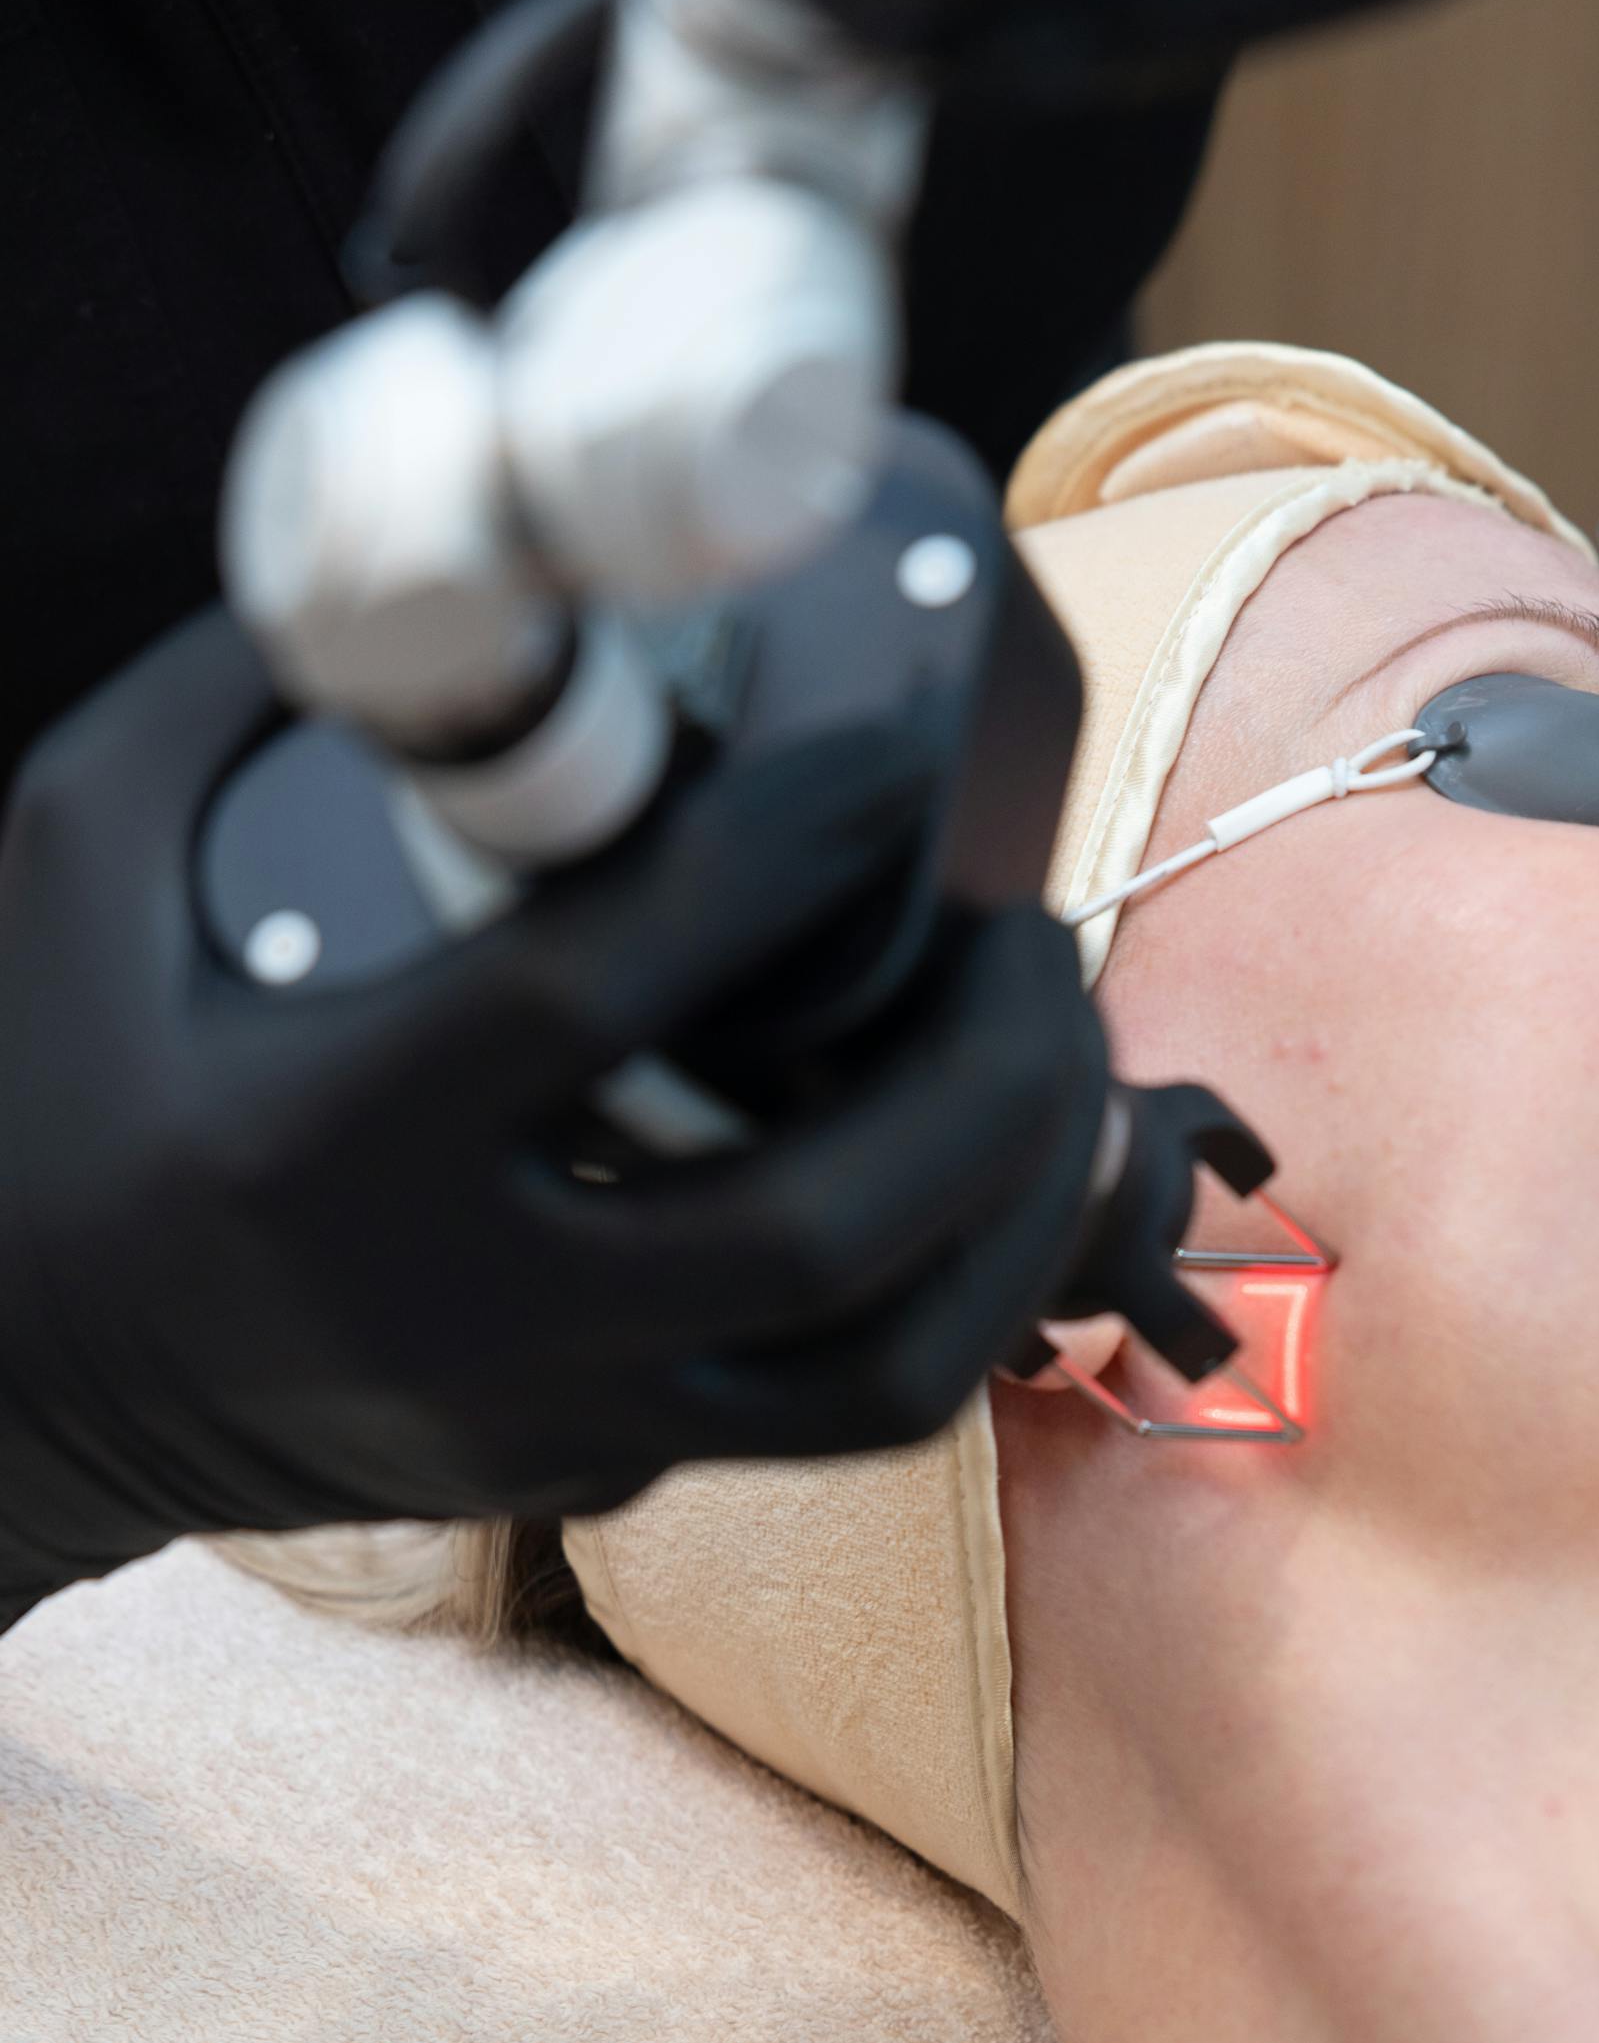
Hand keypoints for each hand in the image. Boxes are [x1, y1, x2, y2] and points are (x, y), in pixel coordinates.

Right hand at [0, 607, 1106, 1617]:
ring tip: (1051, 1058)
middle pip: (818, 1224)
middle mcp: (466, 1306)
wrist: (20, 1376)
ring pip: (875, 1371)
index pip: (615, 983)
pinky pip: (833, 1416)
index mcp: (331, 1136)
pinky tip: (978, 1174)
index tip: (898, 744)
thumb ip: (276, 700)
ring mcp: (548, 1417)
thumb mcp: (91, 849)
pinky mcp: (598, 1475)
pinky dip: (950, 1292)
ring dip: (1014, 1210)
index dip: (795, 845)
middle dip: (988, 1072)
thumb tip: (503, 567)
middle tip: (1031, 930)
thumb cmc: (55, 1084)